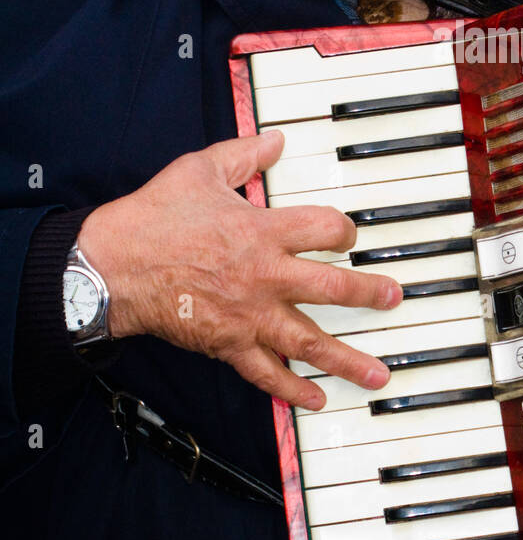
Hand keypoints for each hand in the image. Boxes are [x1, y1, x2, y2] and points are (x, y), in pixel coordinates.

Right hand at [78, 130, 401, 409]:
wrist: (111, 267)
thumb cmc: (153, 219)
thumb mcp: (200, 170)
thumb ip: (243, 154)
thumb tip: (274, 140)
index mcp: (262, 231)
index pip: (325, 229)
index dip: (345, 229)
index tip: (348, 234)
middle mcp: (264, 276)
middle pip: (332, 288)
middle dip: (369, 295)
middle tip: (394, 299)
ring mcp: (249, 315)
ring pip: (309, 341)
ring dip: (348, 359)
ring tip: (378, 374)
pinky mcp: (227, 344)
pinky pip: (266, 373)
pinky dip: (293, 390)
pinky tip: (318, 399)